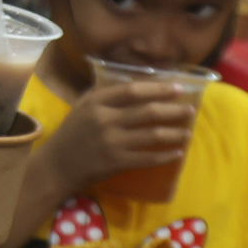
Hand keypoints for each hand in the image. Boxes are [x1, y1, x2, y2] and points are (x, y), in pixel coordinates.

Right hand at [42, 81, 196, 193]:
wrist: (58, 165)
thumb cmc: (73, 133)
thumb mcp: (83, 107)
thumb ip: (104, 94)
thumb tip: (133, 82)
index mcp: (97, 103)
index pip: (133, 90)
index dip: (158, 88)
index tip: (178, 88)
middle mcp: (105, 120)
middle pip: (148, 111)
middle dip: (173, 109)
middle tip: (189, 109)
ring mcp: (111, 142)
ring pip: (151, 135)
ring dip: (174, 133)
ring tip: (188, 132)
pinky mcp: (116, 162)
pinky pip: (147, 158)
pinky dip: (165, 156)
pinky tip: (176, 153)